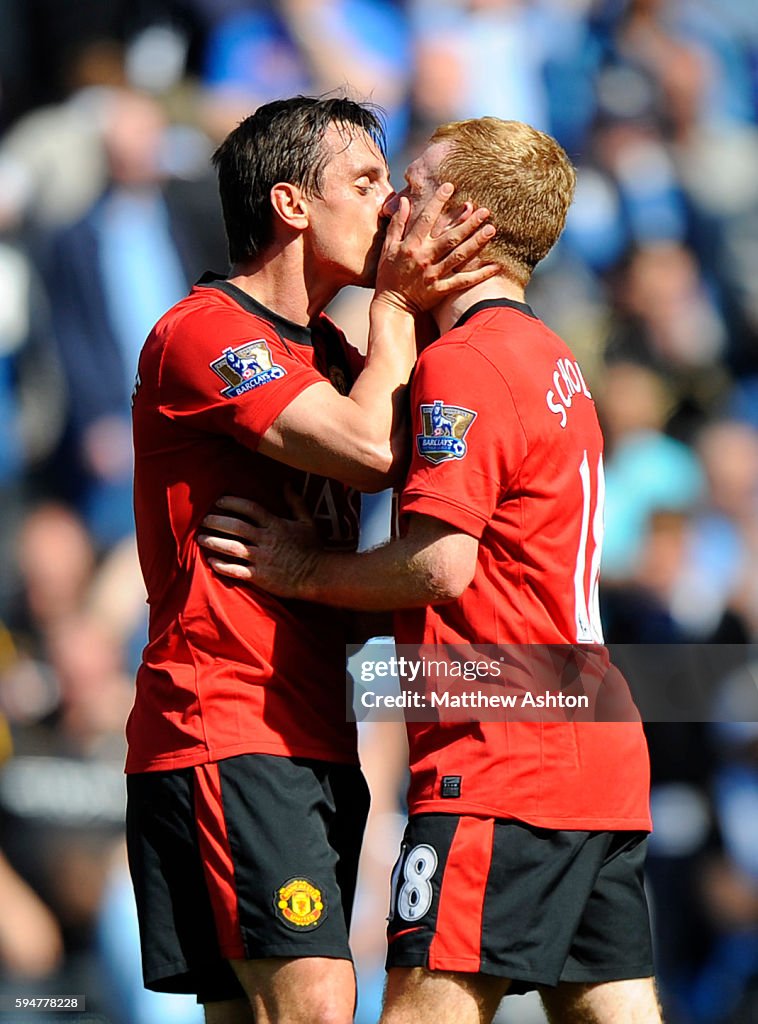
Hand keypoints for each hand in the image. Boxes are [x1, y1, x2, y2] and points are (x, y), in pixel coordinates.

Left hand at [197, 489, 321, 598]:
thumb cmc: (313, 548)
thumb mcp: (307, 521)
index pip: (250, 509)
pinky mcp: (261, 577)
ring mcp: (262, 559)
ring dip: (214, 542)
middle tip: (204, 520)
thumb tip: (287, 483)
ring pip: (232, 548)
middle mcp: (267, 540)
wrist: (319, 575)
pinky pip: (237, 570)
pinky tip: (211, 561)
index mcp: (276, 525)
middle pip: (236, 527)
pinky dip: (222, 566)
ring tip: (201, 538)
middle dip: (217, 522)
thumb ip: (295, 502)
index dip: (233, 503)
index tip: (219, 501)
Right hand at [375, 182, 497, 313]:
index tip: (450, 186)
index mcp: (411, 246)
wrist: (392, 306)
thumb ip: (397, 224)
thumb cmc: (388, 275)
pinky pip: (463, 281)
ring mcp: (434, 274)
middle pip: (450, 237)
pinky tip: (495, 267)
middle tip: (485, 210)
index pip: (426, 219)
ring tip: (491, 229)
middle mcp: (425, 258)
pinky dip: (479, 275)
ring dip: (476, 242)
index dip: (437, 202)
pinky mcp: (441, 289)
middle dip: (468, 223)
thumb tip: (404, 201)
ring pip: (459, 256)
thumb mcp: (388, 248)